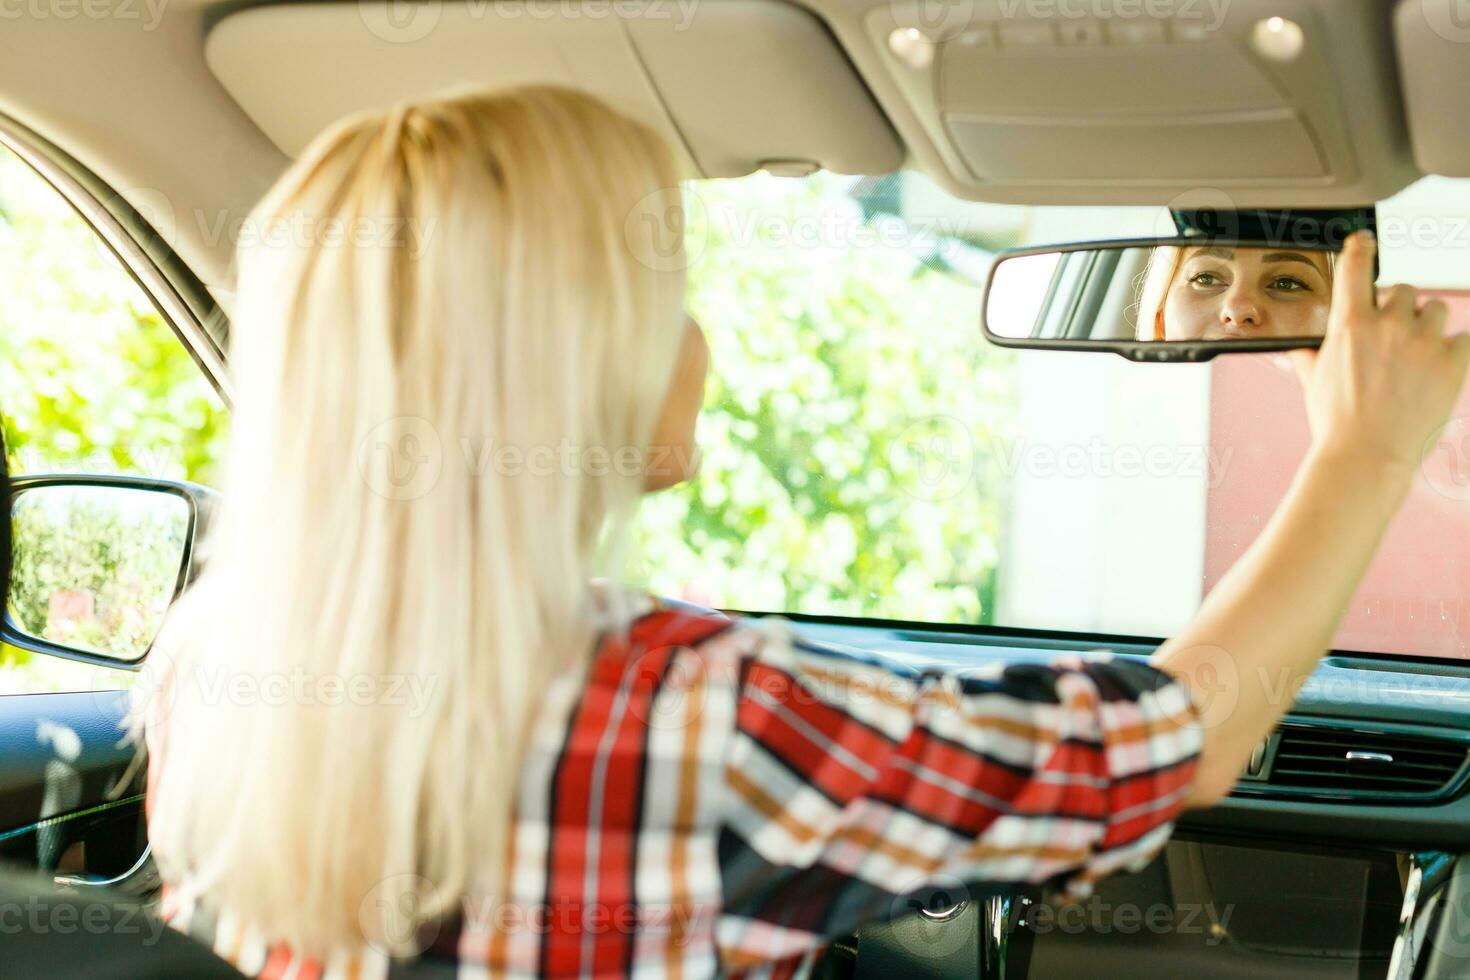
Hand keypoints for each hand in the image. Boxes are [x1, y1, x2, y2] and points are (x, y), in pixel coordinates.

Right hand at [1290, 230, 1469, 474]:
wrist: (1367, 456)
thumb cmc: (1336, 422)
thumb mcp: (1313, 381)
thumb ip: (1308, 354)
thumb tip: (1294, 346)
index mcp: (1350, 324)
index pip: (1355, 266)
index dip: (1360, 247)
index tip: (1364, 241)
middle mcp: (1388, 325)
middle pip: (1404, 290)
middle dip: (1400, 310)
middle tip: (1393, 338)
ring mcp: (1423, 342)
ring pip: (1435, 311)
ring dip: (1427, 326)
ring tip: (1415, 355)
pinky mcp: (1453, 362)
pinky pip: (1462, 338)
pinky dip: (1452, 350)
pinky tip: (1435, 371)